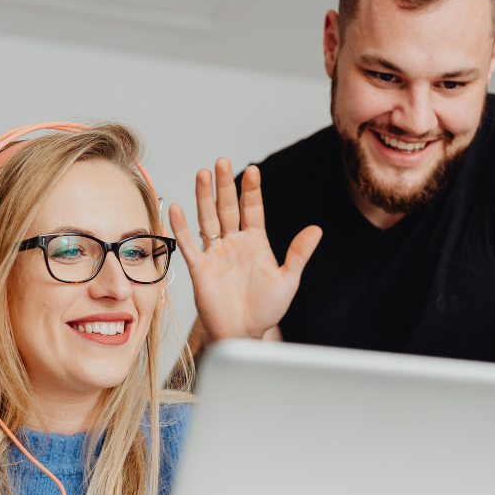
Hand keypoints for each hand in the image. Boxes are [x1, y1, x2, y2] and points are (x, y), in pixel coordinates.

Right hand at [169, 158, 321, 341]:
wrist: (244, 333)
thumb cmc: (265, 309)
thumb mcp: (287, 280)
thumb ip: (298, 254)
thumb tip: (316, 229)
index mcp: (256, 242)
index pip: (253, 209)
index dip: (251, 191)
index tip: (252, 170)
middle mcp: (234, 243)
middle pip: (227, 208)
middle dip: (225, 185)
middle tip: (222, 162)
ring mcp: (215, 254)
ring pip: (208, 219)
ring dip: (204, 198)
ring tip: (203, 174)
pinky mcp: (200, 268)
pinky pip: (189, 245)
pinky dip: (182, 228)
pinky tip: (178, 209)